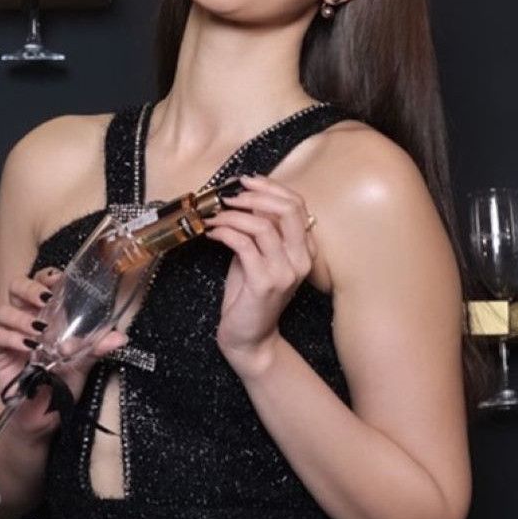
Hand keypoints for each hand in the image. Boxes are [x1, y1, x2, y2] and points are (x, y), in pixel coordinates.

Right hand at [0, 266, 126, 436]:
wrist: (42, 416)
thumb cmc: (59, 386)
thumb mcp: (81, 365)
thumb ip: (96, 348)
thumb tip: (119, 337)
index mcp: (47, 315)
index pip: (41, 283)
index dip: (46, 276)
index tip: (59, 280)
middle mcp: (26, 319)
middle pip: (17, 287)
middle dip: (29, 289)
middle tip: (44, 301)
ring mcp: (9, 334)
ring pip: (4, 310)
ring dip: (21, 318)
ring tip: (38, 333)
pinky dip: (12, 338)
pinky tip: (26, 347)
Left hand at [204, 174, 315, 370]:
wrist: (249, 338)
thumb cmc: (249, 295)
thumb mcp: (257, 255)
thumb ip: (258, 230)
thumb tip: (241, 198)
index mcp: (305, 250)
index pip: (298, 205)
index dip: (271, 187)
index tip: (247, 181)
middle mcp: (301, 260)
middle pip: (288, 209)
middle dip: (255, 195)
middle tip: (230, 196)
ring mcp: (285, 272)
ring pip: (263, 225)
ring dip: (233, 215)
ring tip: (215, 217)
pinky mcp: (265, 282)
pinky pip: (244, 244)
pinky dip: (224, 232)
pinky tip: (212, 233)